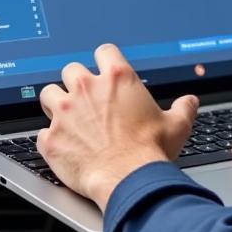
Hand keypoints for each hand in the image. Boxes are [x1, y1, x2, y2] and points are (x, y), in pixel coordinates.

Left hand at [37, 43, 198, 209]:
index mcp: (117, 78)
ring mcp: (64, 112)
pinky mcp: (50, 138)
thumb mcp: (177, 125)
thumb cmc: (151, 151)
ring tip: (65, 117)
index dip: (104, 61)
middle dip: (76, 82)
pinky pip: (41, 132)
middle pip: (71, 69)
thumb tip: (190, 102)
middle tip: (85, 99)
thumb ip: (183, 108)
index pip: (103, 51)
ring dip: (56, 103)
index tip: (105, 71)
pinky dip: (50, 138)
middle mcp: (87, 88)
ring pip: (47, 93)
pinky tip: (62, 147)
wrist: (129, 180)